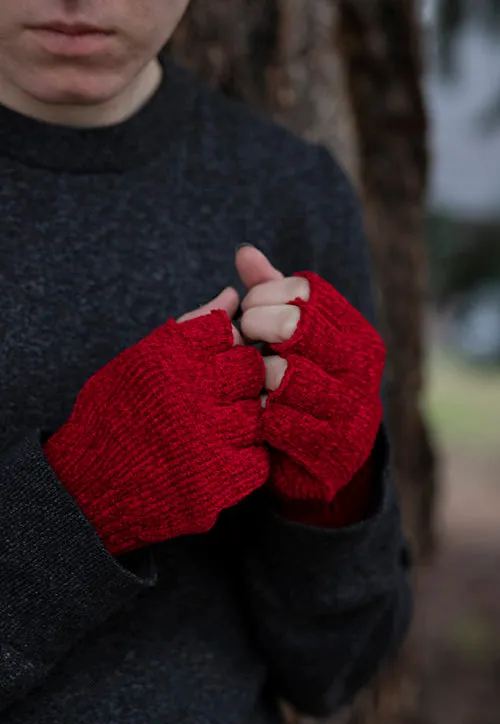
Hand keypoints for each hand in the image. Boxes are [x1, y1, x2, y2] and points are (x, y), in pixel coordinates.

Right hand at [44, 287, 268, 555]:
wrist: (88, 489)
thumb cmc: (112, 417)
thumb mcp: (139, 361)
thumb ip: (190, 328)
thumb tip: (231, 295)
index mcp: (167, 359)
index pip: (227, 330)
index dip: (227, 344)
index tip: (214, 362)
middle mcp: (190, 394)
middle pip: (249, 368)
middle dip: (240, 378)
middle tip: (219, 396)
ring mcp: (208, 441)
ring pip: (257, 413)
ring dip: (243, 418)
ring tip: (213, 428)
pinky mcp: (218, 482)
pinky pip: (257, 460)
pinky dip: (244, 457)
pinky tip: (219, 456)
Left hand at [236, 245, 384, 502]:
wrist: (322, 462)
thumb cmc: (302, 386)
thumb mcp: (291, 339)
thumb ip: (270, 296)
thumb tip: (244, 251)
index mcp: (356, 331)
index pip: (306, 290)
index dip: (264, 294)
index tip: (247, 310)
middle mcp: (362, 365)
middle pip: (294, 325)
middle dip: (255, 328)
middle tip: (242, 339)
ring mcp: (351, 407)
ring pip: (281, 374)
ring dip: (254, 377)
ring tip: (250, 380)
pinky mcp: (331, 446)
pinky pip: (277, 419)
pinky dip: (258, 414)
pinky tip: (255, 411)